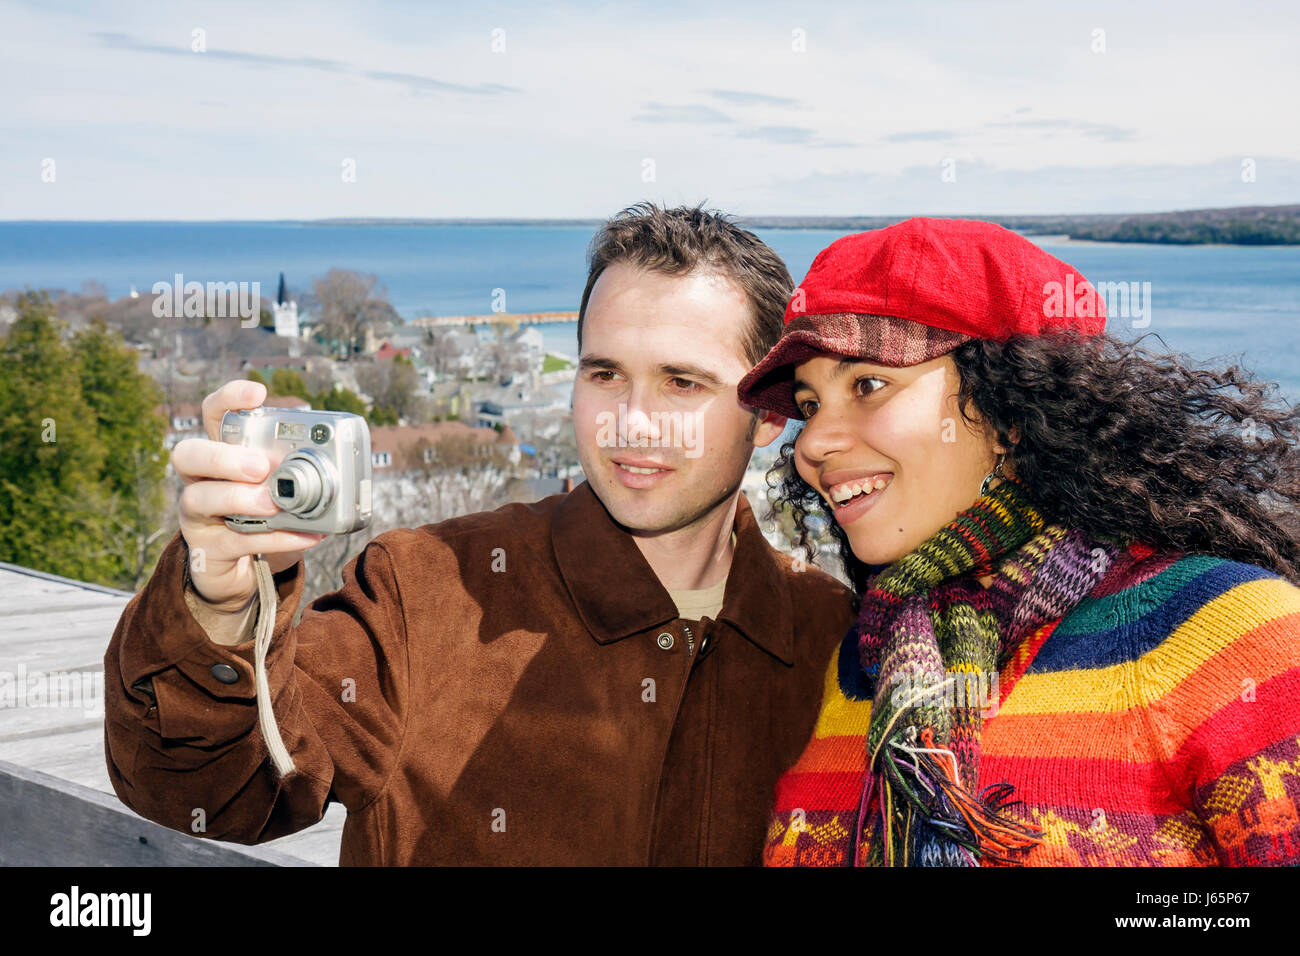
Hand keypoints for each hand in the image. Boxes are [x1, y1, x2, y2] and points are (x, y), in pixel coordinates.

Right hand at [172, 380, 324, 609]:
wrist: (244, 572)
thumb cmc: (266, 517)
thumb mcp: (283, 488)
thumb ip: (304, 471)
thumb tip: (348, 462)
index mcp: (223, 454)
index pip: (213, 415)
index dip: (229, 399)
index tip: (259, 394)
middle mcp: (201, 479)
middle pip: (188, 454)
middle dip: (223, 457)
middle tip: (259, 466)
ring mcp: (197, 515)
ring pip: (199, 499)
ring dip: (240, 499)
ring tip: (273, 503)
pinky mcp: (207, 549)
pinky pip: (235, 541)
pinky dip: (274, 538)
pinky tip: (304, 536)